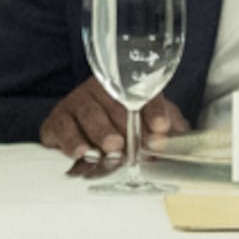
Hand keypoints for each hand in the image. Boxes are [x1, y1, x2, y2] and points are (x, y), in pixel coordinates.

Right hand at [39, 80, 184, 174]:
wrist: (74, 127)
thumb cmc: (116, 123)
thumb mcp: (147, 121)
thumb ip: (167, 126)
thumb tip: (181, 136)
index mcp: (124, 85)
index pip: (143, 92)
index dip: (154, 110)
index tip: (162, 127)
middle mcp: (98, 90)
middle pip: (114, 103)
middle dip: (126, 126)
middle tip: (133, 142)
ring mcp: (75, 104)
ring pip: (88, 114)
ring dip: (100, 132)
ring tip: (110, 148)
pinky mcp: (56, 122)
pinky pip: (61, 129)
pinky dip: (71, 141)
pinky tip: (81, 152)